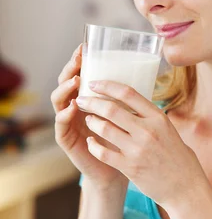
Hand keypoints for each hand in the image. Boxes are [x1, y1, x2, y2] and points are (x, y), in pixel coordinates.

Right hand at [50, 45, 127, 193]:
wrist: (117, 172)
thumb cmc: (124, 142)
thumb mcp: (127, 115)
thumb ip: (126, 97)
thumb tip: (145, 70)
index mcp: (88, 98)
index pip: (80, 74)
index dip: (80, 61)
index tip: (85, 46)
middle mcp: (74, 106)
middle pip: (66, 82)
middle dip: (70, 69)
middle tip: (78, 60)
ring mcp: (67, 122)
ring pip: (59, 100)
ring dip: (66, 89)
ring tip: (76, 81)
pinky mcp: (66, 139)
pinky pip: (60, 125)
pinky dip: (64, 115)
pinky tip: (72, 107)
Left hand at [76, 81, 207, 209]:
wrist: (185, 186)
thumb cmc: (176, 155)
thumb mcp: (167, 128)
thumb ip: (148, 116)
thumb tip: (127, 102)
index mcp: (157, 117)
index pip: (128, 93)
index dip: (107, 85)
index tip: (94, 83)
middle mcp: (147, 130)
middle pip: (111, 109)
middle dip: (91, 102)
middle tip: (81, 100)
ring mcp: (137, 149)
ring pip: (104, 129)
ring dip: (91, 122)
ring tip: (88, 119)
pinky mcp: (129, 167)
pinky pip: (103, 152)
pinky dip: (93, 145)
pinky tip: (90, 142)